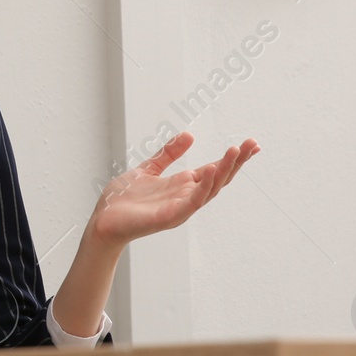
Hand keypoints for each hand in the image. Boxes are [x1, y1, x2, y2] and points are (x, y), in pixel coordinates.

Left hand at [89, 132, 259, 245]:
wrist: (102, 221)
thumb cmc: (122, 200)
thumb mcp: (148, 169)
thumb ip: (167, 154)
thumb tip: (190, 135)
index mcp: (181, 185)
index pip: (214, 170)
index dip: (232, 158)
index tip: (251, 144)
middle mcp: (185, 197)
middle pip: (218, 179)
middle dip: (236, 162)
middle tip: (253, 144)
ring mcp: (180, 208)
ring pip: (210, 190)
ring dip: (224, 171)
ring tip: (235, 152)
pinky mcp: (169, 217)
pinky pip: (192, 202)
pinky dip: (203, 187)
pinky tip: (212, 171)